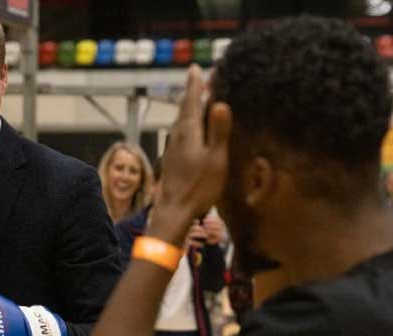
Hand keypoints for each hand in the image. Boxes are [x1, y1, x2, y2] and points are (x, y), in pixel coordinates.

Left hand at [147, 65, 231, 245]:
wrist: (174, 211)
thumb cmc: (197, 188)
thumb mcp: (215, 159)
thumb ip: (218, 132)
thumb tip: (220, 103)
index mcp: (188, 132)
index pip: (191, 101)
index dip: (196, 84)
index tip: (196, 68)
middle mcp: (177, 136)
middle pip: (185, 108)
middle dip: (192, 92)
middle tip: (198, 77)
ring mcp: (173, 148)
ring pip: (182, 121)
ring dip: (189, 107)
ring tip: (197, 99)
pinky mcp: (173, 159)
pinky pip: (181, 132)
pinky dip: (188, 122)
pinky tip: (191, 130)